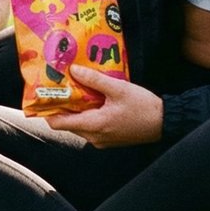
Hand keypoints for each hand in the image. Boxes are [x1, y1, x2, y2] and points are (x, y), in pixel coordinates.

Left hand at [46, 68, 162, 147]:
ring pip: (79, 125)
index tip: (43, 95)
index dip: (47, 109)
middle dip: (61, 106)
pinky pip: (90, 127)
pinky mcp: (109, 139)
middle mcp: (94, 137)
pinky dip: (87, 115)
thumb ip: (94, 79)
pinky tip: (91, 99)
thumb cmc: (143, 107)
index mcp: (94, 125)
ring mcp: (102, 140)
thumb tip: (73, 70)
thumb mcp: (118, 88)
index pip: (58, 123)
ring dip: (75, 110)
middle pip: (67, 123)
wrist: (166, 122)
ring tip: (75, 90)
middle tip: (59, 87)